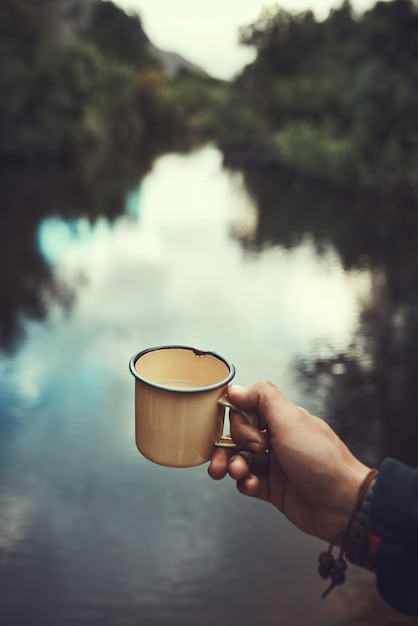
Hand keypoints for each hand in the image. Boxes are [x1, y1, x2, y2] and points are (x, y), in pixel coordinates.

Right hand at [208, 381, 370, 544]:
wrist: (343, 506)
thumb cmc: (322, 460)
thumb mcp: (291, 420)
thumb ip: (262, 398)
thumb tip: (235, 388)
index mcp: (283, 420)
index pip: (246, 411)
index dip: (240, 421)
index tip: (250, 432)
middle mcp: (277, 439)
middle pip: (238, 436)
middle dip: (231, 445)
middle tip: (249, 453)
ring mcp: (275, 465)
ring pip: (239, 459)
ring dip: (233, 465)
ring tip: (238, 473)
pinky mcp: (273, 489)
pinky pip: (247, 482)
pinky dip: (245, 483)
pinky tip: (254, 485)